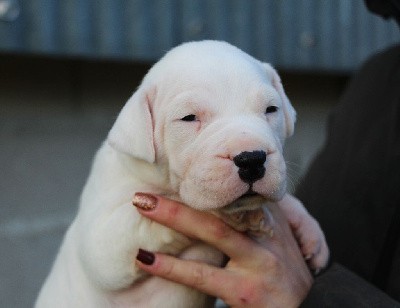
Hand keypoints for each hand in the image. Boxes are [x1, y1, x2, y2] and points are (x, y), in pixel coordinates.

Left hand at [134, 194, 312, 306]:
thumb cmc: (284, 274)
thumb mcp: (276, 241)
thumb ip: (251, 220)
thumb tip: (219, 202)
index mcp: (270, 221)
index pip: (235, 195)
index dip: (207, 182)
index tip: (175, 171)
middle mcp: (265, 236)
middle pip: (221, 208)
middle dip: (183, 197)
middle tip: (144, 191)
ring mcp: (257, 262)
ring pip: (212, 232)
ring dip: (174, 217)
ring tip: (142, 206)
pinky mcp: (247, 291)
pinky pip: (204, 275)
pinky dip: (172, 267)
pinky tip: (146, 259)